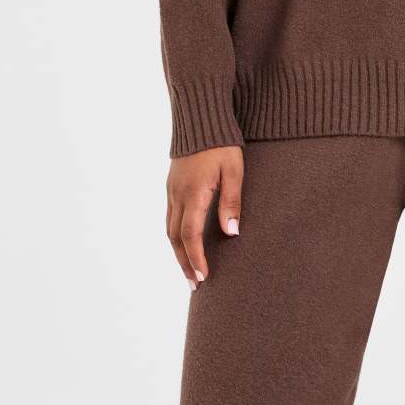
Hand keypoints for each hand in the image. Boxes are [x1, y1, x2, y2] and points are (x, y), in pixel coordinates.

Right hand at [167, 146, 243, 292]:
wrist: (200, 119)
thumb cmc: (222, 144)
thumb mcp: (234, 171)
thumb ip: (232, 202)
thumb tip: (231, 234)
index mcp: (193, 193)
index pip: (190, 235)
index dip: (196, 258)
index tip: (204, 277)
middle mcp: (177, 194)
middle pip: (175, 238)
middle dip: (185, 263)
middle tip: (195, 285)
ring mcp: (171, 190)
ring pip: (169, 229)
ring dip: (178, 253)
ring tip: (189, 271)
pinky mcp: (171, 186)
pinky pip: (169, 218)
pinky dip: (176, 237)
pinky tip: (184, 244)